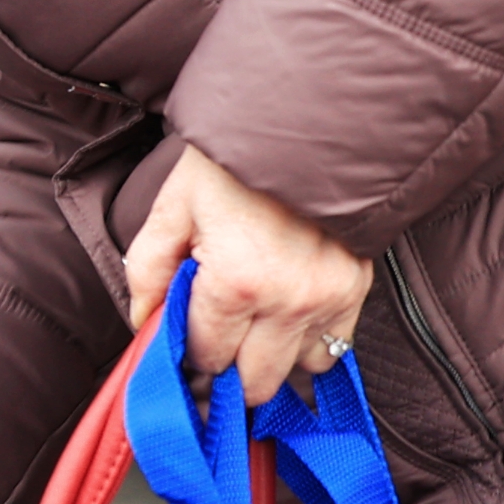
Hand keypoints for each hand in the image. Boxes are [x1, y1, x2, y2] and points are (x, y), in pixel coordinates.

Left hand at [122, 143, 371, 394]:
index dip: (184, 362)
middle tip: (206, 359)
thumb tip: (145, 324)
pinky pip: (336, 346)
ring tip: (246, 340)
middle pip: (254, 381)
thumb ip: (148, 272)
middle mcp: (289, 302)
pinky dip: (308, 345)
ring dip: (270, 364)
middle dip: (224, 377)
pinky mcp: (358, 289)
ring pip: (299, 372)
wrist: (302, 122)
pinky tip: (282, 323)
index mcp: (236, 284)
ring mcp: (330, 299)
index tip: (176, 358)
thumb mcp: (172, 208)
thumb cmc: (229, 164)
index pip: (206, 357)